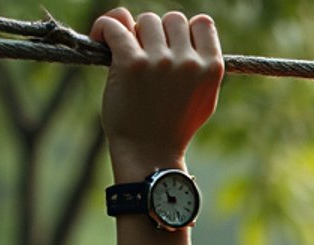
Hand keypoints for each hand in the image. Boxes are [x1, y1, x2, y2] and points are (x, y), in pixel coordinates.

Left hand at [90, 9, 222, 177]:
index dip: (185, 32)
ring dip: (135, 35)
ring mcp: (160, 62)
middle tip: (149, 60)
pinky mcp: (131, 64)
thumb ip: (199, 63)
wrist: (150, 155)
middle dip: (159, 34)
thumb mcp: (203, 98)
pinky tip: (101, 39)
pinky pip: (114, 25)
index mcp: (212, 69)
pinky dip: (104, 28)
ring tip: (131, 60)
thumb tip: (179, 24)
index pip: (202, 23)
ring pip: (145, 20)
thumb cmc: (174, 128)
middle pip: (171, 18)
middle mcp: (188, 62)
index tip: (173, 48)